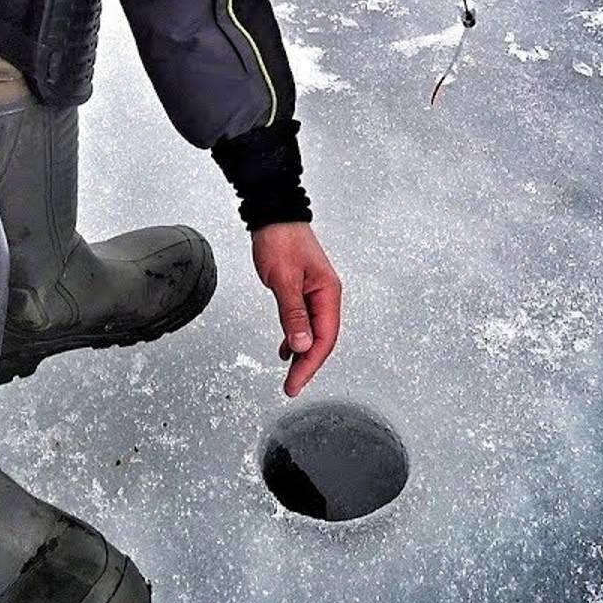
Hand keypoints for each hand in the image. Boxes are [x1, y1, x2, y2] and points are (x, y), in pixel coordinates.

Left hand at [251, 222, 340, 397]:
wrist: (274, 216)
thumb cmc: (280, 240)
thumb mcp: (283, 280)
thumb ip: (292, 314)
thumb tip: (301, 346)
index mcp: (328, 293)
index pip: (324, 339)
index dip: (310, 365)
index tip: (295, 383)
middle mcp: (327, 295)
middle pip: (322, 340)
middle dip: (307, 365)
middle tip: (291, 386)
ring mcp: (316, 293)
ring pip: (314, 333)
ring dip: (302, 354)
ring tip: (289, 374)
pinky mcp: (305, 291)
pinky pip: (305, 322)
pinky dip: (296, 338)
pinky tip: (286, 350)